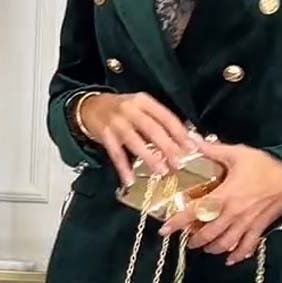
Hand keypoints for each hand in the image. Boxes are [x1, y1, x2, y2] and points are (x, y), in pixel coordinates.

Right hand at [80, 92, 194, 187]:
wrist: (90, 107)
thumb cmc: (121, 111)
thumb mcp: (141, 109)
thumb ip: (161, 123)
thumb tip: (187, 139)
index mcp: (144, 102)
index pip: (166, 117)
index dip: (179, 133)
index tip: (192, 147)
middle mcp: (131, 110)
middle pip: (152, 129)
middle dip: (167, 147)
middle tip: (178, 162)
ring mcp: (116, 122)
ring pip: (134, 141)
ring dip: (148, 157)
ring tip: (160, 171)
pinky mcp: (104, 134)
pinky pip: (116, 154)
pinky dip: (123, 168)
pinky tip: (130, 180)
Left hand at [159, 140, 281, 264]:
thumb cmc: (264, 165)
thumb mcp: (237, 154)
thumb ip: (213, 151)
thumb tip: (191, 141)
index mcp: (225, 195)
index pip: (195, 212)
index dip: (177, 222)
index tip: (164, 230)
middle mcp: (233, 214)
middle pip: (207, 234)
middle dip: (194, 240)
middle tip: (186, 239)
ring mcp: (246, 224)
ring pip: (224, 244)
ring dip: (211, 248)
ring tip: (204, 246)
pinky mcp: (259, 229)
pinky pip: (246, 248)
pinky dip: (237, 256)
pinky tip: (229, 259)